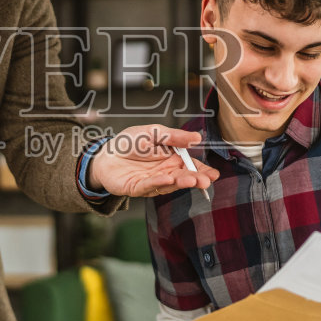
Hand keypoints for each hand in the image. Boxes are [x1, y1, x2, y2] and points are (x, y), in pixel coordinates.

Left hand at [89, 125, 217, 197]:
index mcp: (172, 159)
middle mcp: (165, 172)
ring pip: (170, 183)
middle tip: (206, 181)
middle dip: (196, 179)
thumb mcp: (154, 132)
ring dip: (181, 182)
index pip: (191, 166)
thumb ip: (174, 136)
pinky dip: (159, 182)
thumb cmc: (130, 142)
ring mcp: (153, 182)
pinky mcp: (138, 188)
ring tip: (193, 180)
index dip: (202, 171)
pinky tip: (168, 178)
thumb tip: (197, 137)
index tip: (214, 174)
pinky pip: (149, 185)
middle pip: (183, 178)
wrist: (106, 152)